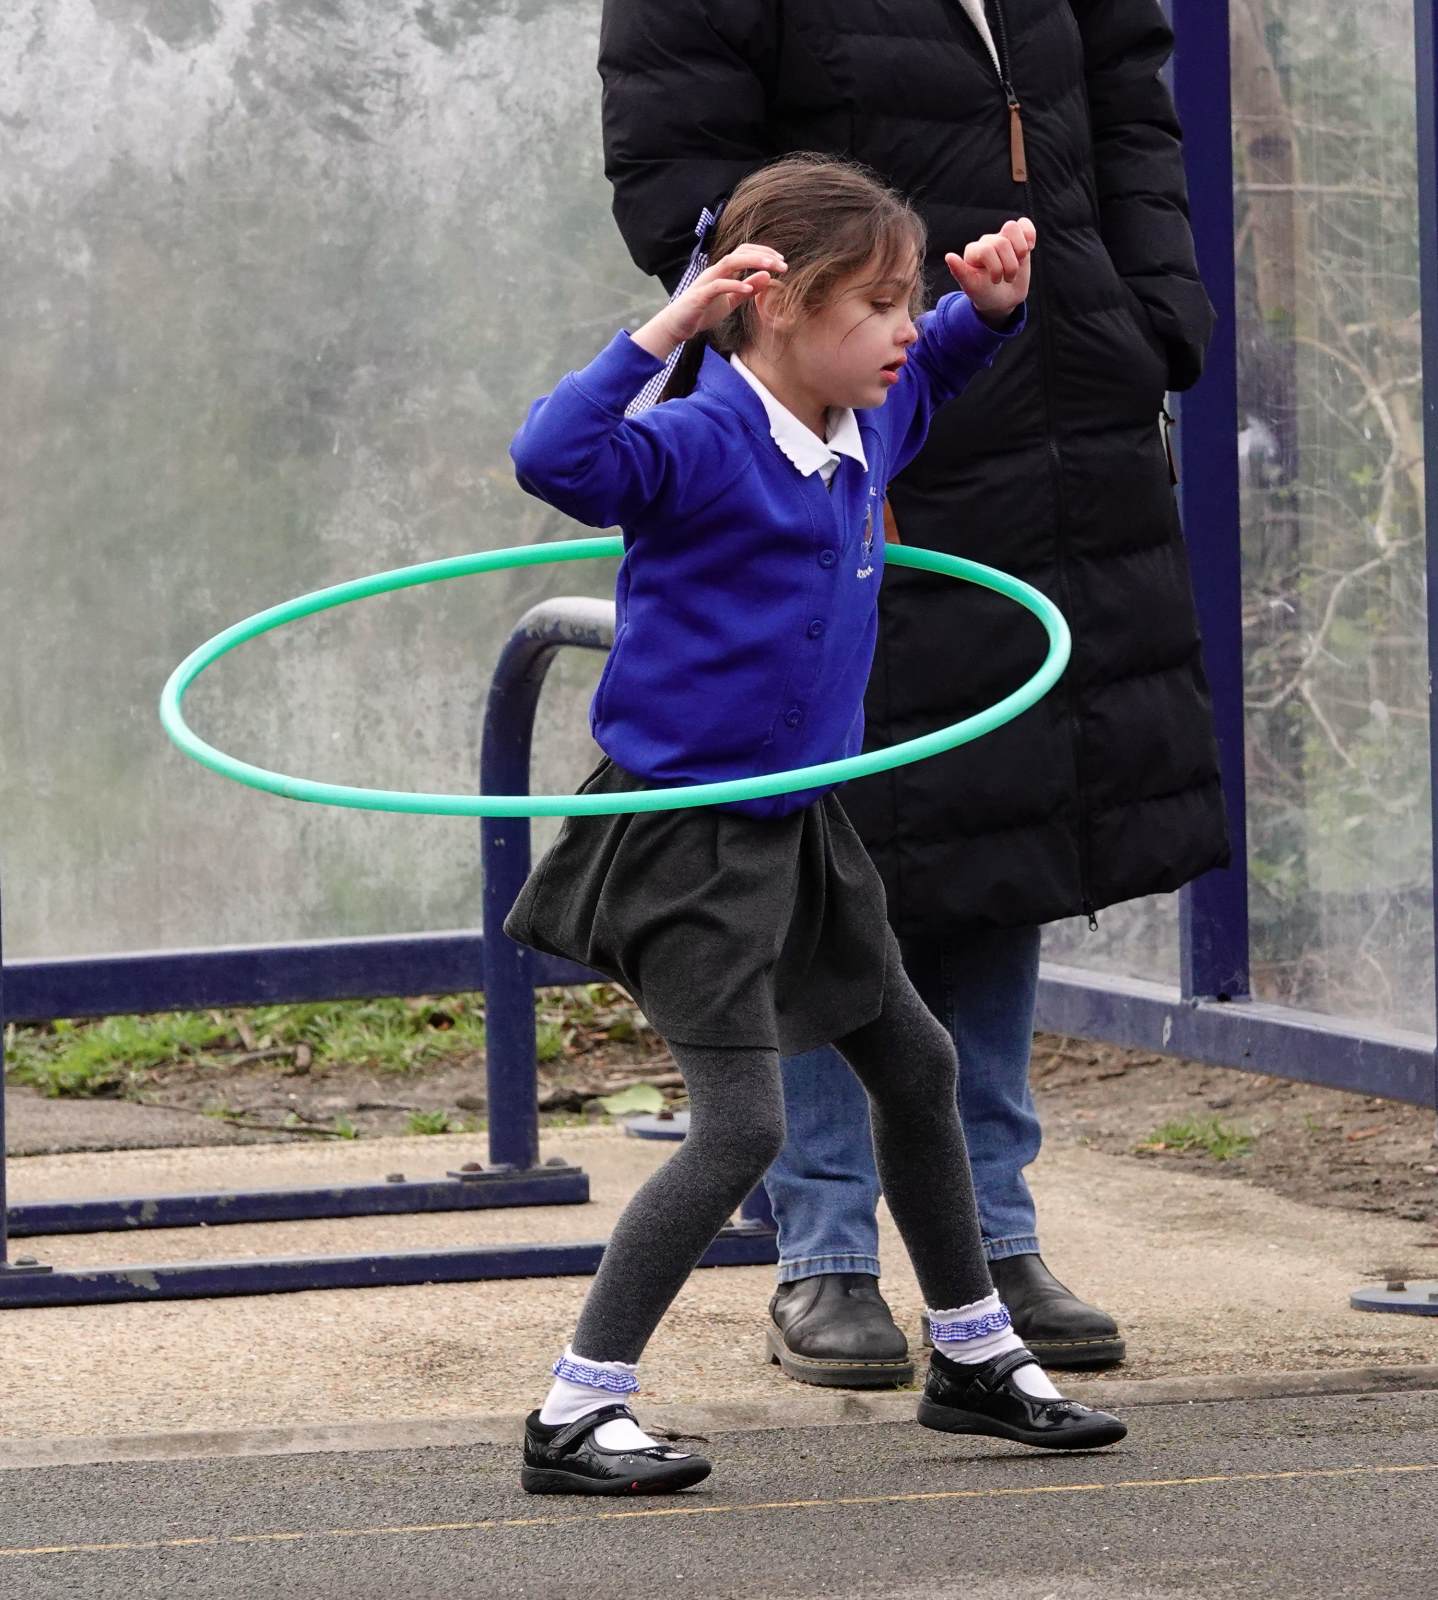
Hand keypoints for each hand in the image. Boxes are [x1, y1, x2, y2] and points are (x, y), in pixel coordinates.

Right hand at [632, 245, 787, 359]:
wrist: (677, 326)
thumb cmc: (703, 312)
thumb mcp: (731, 301)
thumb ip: (748, 289)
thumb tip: (768, 277)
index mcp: (723, 271)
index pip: (745, 252)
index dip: (764, 253)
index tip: (782, 262)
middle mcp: (715, 271)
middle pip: (740, 252)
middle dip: (763, 255)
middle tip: (783, 264)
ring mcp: (707, 281)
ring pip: (730, 262)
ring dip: (753, 262)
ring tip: (771, 268)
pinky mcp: (700, 296)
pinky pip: (718, 285)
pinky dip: (734, 284)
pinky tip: (748, 289)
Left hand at [945, 218, 1035, 326]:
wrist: (1001, 299)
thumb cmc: (985, 294)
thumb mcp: (972, 288)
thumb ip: (960, 272)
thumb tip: (949, 256)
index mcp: (973, 251)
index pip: (986, 250)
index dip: (996, 267)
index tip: (995, 281)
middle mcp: (986, 241)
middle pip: (1002, 242)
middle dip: (1009, 266)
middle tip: (1007, 279)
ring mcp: (1002, 238)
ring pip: (1012, 228)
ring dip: (1020, 250)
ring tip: (1018, 263)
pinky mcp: (1018, 238)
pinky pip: (1024, 224)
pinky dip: (1030, 234)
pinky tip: (1030, 248)